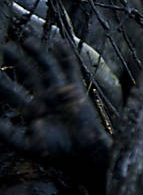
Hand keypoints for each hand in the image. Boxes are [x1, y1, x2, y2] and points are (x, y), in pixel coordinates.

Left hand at [0, 40, 109, 166]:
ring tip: (26, 40)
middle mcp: (44, 98)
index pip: (11, 91)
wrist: (81, 154)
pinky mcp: (75, 90)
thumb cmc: (54, 153)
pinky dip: (65, 56)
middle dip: (17, 61)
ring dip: (38, 53)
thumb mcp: (23, 142)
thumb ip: (4, 130)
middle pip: (28, 74)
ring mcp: (59, 93)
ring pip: (46, 67)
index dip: (0, 81)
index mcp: (30, 111)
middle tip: (5, 47)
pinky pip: (69, 69)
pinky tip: (58, 42)